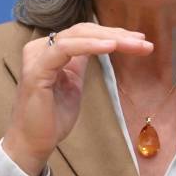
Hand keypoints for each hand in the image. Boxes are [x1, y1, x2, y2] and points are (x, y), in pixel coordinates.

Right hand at [2, 22, 152, 175]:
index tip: (139, 40)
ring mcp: (38, 56)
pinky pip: (65, 49)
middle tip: (144, 41)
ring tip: (134, 44)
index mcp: (51, 48)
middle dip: (117, 34)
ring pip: (78, 35)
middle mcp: (42, 47)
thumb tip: (102, 43)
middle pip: (85, 30)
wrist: (32, 144)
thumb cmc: (53, 117)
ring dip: (110, 38)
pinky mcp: (37, 70)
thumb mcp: (73, 83)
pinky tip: (111, 46)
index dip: (113, 33)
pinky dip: (89, 45)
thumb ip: (81, 61)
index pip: (86, 32)